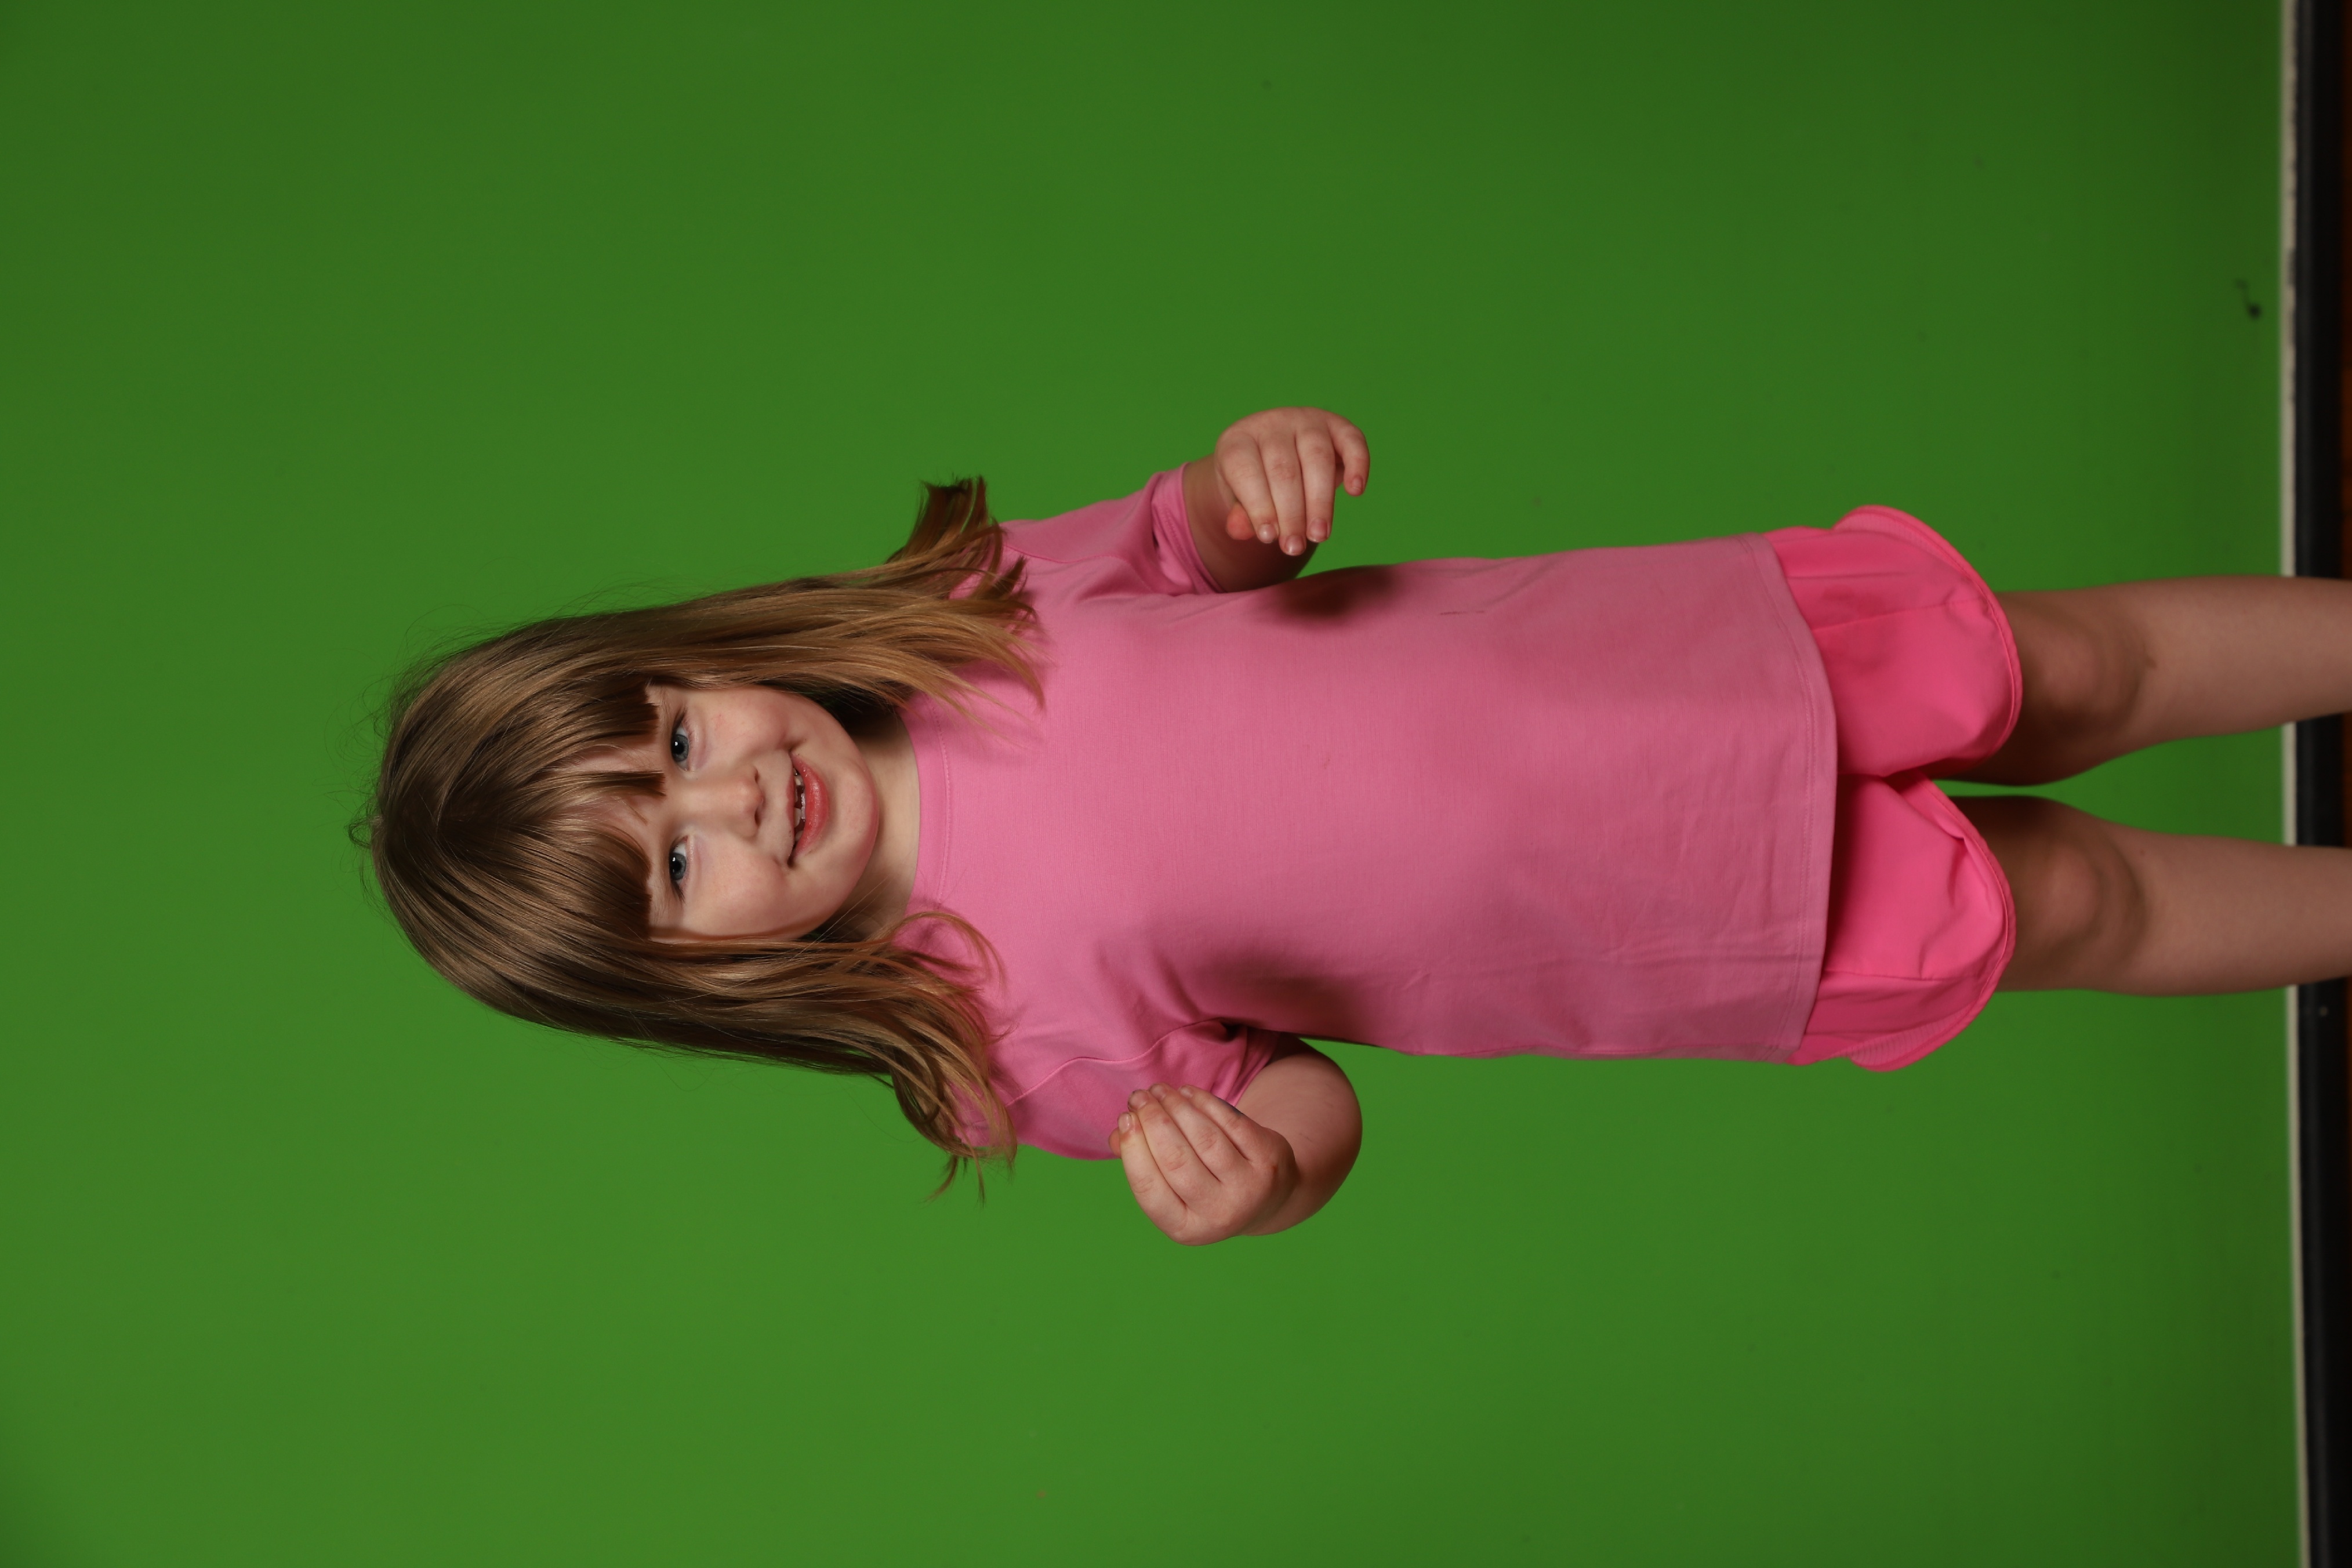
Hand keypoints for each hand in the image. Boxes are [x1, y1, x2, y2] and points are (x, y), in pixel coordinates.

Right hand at [1109, 1082, 1299, 1244]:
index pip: (1149, 1189)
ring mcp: (1249, 1188)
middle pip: (1176, 1160)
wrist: (1268, 1197)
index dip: (1133, 1150)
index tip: (1124, 1119)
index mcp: (1186, 1229)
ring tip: (1159, 1090)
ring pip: (1205, 1138)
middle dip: (1152, 1121)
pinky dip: (1205, 1102)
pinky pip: (1231, 1122)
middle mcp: (1219, 1215)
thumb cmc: (1205, 1188)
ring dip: (1176, 1106)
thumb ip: (1141, 1163)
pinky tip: (1187, 1093)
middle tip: (1138, 1097)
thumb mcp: (1174, 1189)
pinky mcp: (1268, 1160)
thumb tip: (1117, 1135)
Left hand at [1210, 408, 1369, 557]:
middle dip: (1291, 514)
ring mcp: (1306, 420)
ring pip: (1317, 458)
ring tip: (1319, 535)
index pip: (1245, 470)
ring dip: (1320, 501)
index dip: (1258, 506)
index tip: (1269, 538)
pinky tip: (1355, 492)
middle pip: (1283, 469)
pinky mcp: (1336, 424)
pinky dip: (1357, 464)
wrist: (1275, 453)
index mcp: (1238, 440)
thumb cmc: (1253, 481)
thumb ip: (1239, 514)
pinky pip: (1352, 440)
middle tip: (1295, 548)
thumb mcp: (1238, 498)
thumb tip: (1240, 530)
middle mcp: (1272, 424)